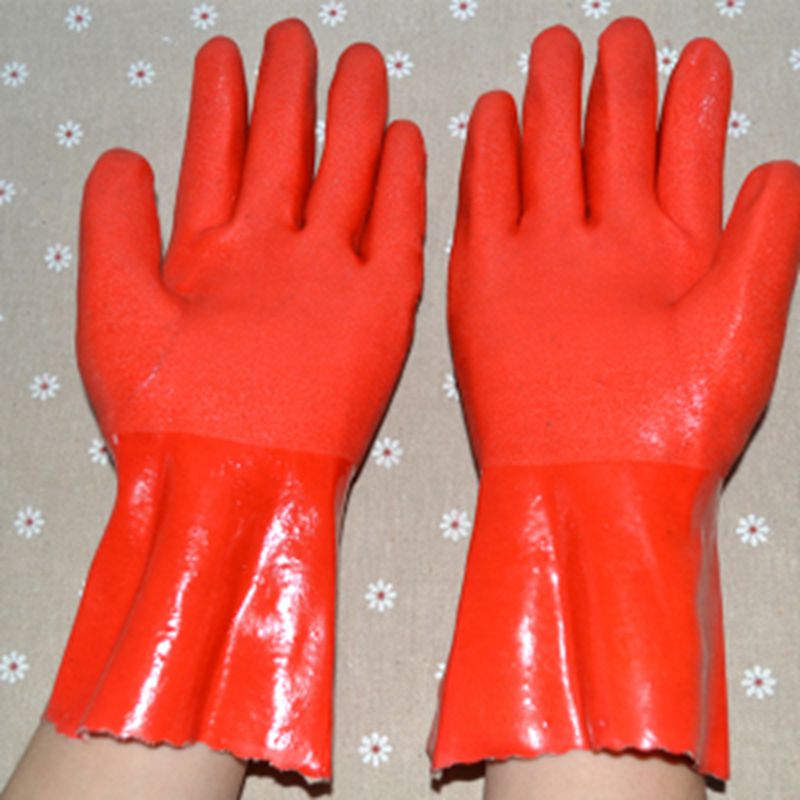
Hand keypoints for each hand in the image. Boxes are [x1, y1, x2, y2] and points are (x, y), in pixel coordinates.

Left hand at [47, 19, 424, 778]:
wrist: (234, 486)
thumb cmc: (170, 417)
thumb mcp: (113, 308)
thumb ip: (116, 227)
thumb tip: (123, 160)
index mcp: (208, 262)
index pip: (218, 164)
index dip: (219, 109)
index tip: (223, 59)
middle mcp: (270, 264)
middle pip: (285, 161)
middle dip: (288, 99)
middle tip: (294, 43)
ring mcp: (327, 283)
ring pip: (342, 184)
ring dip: (348, 126)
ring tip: (353, 70)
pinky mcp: (378, 314)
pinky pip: (396, 237)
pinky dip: (401, 189)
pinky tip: (406, 144)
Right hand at [432, 17, 799, 780]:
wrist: (586, 485)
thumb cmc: (670, 429)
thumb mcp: (744, 327)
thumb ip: (764, 242)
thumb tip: (779, 169)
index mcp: (676, 258)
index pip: (683, 159)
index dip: (693, 106)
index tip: (699, 59)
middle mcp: (610, 251)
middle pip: (613, 147)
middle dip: (620, 88)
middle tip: (624, 38)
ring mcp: (547, 260)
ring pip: (551, 161)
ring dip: (558, 106)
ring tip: (565, 54)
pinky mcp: (490, 280)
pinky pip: (488, 201)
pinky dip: (492, 157)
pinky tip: (498, 121)